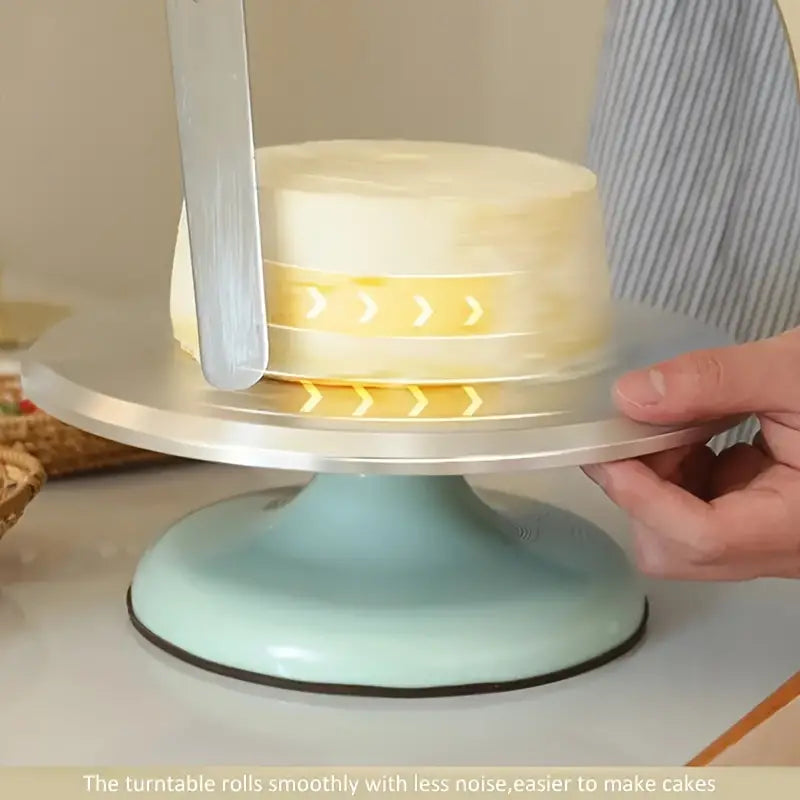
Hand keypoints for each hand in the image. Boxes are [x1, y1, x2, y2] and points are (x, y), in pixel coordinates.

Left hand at [582, 328, 799, 579]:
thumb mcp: (796, 372)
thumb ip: (716, 381)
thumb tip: (630, 396)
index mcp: (798, 523)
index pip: (703, 536)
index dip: (643, 498)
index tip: (606, 451)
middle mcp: (782, 549)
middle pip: (676, 549)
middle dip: (643, 490)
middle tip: (642, 430)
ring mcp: (768, 542)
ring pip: (677, 536)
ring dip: (658, 481)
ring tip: (680, 426)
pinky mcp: (758, 523)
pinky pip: (695, 515)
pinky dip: (679, 476)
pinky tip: (698, 436)